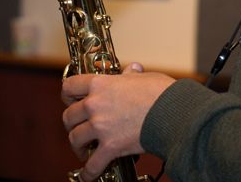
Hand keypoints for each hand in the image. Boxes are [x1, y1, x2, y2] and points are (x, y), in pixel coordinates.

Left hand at [61, 63, 174, 181]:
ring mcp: (101, 126)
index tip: (71, 99)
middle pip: (69, 116)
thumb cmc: (160, 92)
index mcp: (101, 84)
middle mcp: (95, 104)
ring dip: (78, 145)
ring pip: (75, 139)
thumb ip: (131, 75)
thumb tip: (132, 69)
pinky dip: (88, 172)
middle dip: (71, 123)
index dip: (68, 94)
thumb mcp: (143, 77)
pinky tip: (88, 174)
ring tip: (84, 148)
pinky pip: (92, 165)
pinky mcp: (111, 147)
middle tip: (78, 126)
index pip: (70, 86)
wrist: (173, 112)